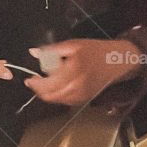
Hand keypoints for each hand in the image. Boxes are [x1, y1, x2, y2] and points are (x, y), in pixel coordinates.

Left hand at [23, 39, 142, 106]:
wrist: (117, 61)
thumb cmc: (95, 50)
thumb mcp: (73, 45)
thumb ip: (51, 50)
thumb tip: (33, 52)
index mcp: (73, 70)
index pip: (47, 84)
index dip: (35, 83)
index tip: (29, 77)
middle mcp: (76, 86)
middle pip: (49, 95)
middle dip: (38, 89)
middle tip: (34, 80)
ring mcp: (80, 95)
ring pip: (56, 100)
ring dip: (46, 93)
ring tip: (44, 82)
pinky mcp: (83, 100)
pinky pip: (64, 101)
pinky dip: (56, 95)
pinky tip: (56, 86)